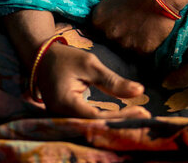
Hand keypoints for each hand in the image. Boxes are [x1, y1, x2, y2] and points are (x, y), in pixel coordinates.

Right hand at [35, 41, 149, 118]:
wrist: (42, 58)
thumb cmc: (66, 58)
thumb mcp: (90, 64)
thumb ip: (113, 81)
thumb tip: (140, 91)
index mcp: (65, 103)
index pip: (96, 117)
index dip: (120, 118)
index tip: (143, 112)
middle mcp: (60, 117)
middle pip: (95, 128)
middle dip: (120, 124)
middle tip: (145, 118)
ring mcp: (61, 120)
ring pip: (91, 128)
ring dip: (114, 124)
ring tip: (138, 119)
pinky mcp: (65, 119)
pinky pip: (87, 124)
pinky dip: (105, 122)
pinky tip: (122, 118)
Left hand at [90, 0, 177, 53]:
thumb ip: (106, 17)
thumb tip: (104, 28)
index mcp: (98, 21)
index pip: (97, 34)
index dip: (109, 30)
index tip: (118, 24)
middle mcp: (109, 34)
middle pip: (111, 44)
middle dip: (120, 37)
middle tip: (133, 26)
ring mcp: (125, 43)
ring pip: (127, 50)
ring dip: (134, 43)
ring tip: (144, 27)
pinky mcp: (142, 50)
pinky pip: (143, 53)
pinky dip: (147, 45)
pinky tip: (152, 32)